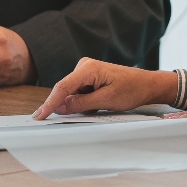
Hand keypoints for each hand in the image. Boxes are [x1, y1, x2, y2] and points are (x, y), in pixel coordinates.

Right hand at [33, 58, 177, 118]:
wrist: (147, 85)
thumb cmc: (132, 90)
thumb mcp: (106, 101)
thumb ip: (81, 104)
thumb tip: (60, 107)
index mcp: (88, 68)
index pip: (63, 87)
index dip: (49, 103)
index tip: (39, 116)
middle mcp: (84, 66)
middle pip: (65, 90)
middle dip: (62, 106)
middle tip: (56, 120)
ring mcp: (86, 71)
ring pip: (71, 93)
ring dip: (76, 105)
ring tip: (97, 107)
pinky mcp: (90, 78)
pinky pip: (78, 93)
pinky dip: (81, 102)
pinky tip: (94, 105)